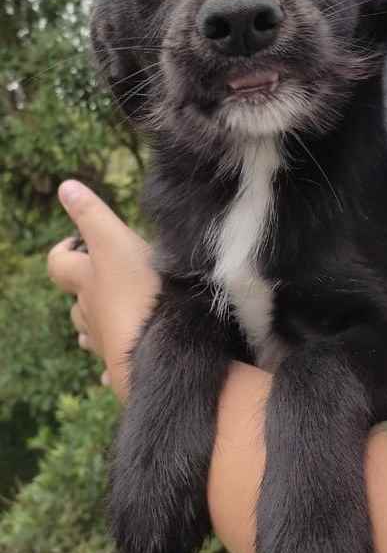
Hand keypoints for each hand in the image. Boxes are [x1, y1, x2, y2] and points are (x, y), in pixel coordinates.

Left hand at [47, 180, 159, 400]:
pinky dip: (113, 362)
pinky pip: (112, 366)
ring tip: (116, 315)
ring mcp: (107, 343)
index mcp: (88, 282)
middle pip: (76, 303)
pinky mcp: (125, 367)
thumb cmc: (140, 292)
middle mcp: (91, 313)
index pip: (59, 265)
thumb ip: (91, 215)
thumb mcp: (116, 243)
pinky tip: (124, 359)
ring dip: (97, 323)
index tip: (78, 243)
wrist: (161, 349)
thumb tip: (64, 186)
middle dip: (86, 292)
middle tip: (109, 277)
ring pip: (91, 333)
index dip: (64, 253)